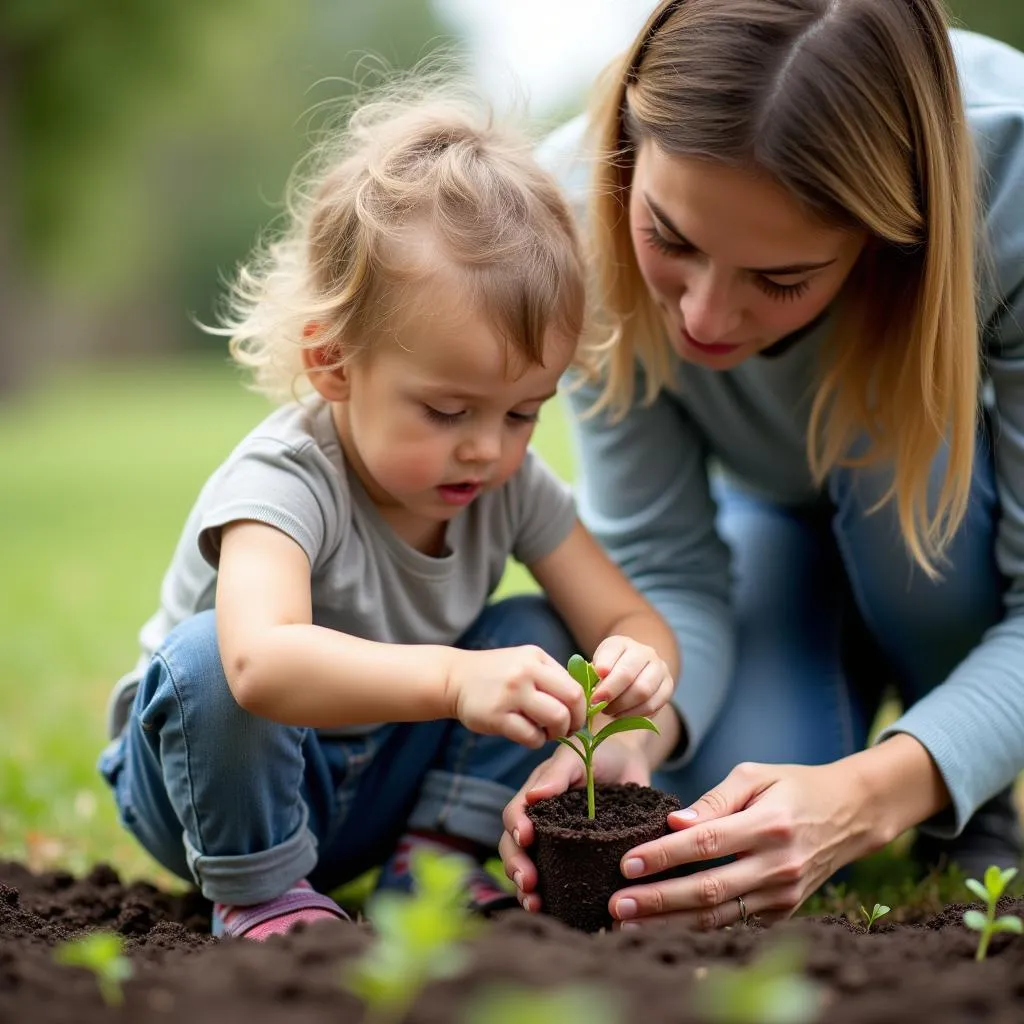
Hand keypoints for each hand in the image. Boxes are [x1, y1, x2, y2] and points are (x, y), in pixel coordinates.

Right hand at [446, 646, 586, 747]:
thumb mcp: (525, 662)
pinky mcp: (496, 716)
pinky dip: (536, 741)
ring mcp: (510, 693)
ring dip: (557, 732)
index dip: (582, 707)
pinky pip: (531, 736)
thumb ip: (551, 676)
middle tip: (568, 729)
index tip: (576, 717)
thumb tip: (585, 699)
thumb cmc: (497, 674)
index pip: (575, 685)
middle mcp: (525, 672)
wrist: (454, 678)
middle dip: (575, 720)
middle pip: (572, 700)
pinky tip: (528, 735)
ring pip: (556, 718)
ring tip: (546, 733)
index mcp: (536, 658)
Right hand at [498, 735, 653, 910]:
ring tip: (535, 905)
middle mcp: (541, 822)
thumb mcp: (578, 757)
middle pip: (515, 848)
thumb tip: (533, 797)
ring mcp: (558, 843)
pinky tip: (561, 912)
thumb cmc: (600, 752)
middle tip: (527, 884)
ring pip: (532, 868)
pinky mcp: (579, 858)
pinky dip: (555, 897)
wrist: (630, 762)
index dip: (516, 829)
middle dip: (516, 867)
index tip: (525, 840)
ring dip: (527, 889)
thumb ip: (557, 773)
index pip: (515, 814)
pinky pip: (560, 880)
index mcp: (535, 797)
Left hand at [590, 635, 673, 718]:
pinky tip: (622, 715)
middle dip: (610, 693)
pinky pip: (653, 704)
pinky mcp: (668, 686)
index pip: (612, 654)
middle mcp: (645, 652)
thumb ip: (593, 674)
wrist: (635, 671)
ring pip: (643, 691)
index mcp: (623, 643)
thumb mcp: (597, 666)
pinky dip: (635, 714)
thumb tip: (594, 691)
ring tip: (609, 711)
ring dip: (622, 706)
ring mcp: (659, 668)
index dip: (601, 673)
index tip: (592, 693)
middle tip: (597, 706)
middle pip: (628, 674)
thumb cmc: (609, 670)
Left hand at [602, 758, 884, 928]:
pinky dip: (697, 927)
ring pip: (719, 915)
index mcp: (769, 824)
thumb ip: (714, 800)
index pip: (706, 845)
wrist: (851, 813)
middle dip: (657, 900)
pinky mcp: (784, 909)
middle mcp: (778, 864)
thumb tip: (674, 823)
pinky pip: (735, 922)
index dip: (664, 856)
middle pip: (708, 889)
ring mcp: (784, 893)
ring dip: (670, 921)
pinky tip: (663, 926)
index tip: (627, 864)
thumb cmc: (793, 785)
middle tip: (617, 904)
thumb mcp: (755, 775)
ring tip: (628, 923)